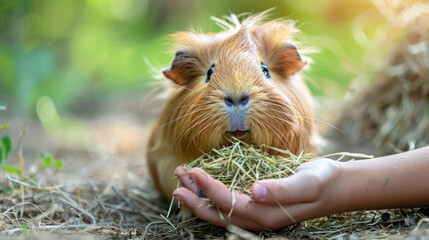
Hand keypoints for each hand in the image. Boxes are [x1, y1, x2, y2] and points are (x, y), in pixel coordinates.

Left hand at [173, 158, 346, 230]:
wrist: (336, 186)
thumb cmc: (323, 182)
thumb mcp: (307, 183)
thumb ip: (282, 189)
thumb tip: (254, 191)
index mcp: (266, 214)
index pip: (229, 203)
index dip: (209, 188)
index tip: (193, 171)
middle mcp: (258, 218)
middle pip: (217, 212)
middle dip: (194, 198)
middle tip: (176, 181)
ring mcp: (257, 212)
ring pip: (220, 209)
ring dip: (199, 195)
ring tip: (182, 179)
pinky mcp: (258, 204)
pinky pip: (228, 202)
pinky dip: (212, 193)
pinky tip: (203, 183)